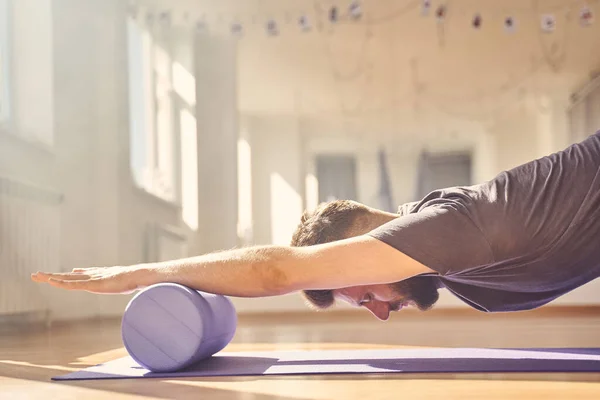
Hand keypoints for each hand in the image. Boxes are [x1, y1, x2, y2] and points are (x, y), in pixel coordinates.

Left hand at [31, 266, 153, 293]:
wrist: (142, 276)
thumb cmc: (140, 281)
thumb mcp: (131, 284)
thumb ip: (129, 285)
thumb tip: (137, 286)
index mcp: (103, 276)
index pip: (85, 275)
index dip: (75, 273)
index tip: (70, 271)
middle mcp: (95, 275)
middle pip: (70, 276)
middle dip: (53, 275)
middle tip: (37, 274)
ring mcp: (93, 279)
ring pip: (67, 279)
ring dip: (51, 278)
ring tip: (36, 276)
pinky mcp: (94, 284)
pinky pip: (73, 285)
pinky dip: (61, 283)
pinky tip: (51, 282)